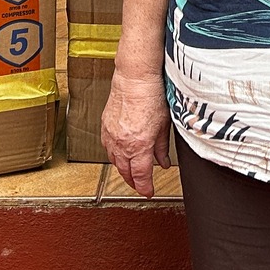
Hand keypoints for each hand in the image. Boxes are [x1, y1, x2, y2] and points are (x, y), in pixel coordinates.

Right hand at [102, 69, 172, 196]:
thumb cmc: (151, 96)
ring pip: (114, 162)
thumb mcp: (164, 125)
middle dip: (133, 182)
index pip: (141, 176)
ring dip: (123, 169)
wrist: (134, 78)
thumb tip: (163, 162)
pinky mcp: (105, 127)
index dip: (145, 187)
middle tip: (140, 185)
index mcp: (139, 145)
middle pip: (125, 172)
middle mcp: (123, 143)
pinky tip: (120, 154)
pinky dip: (114, 155)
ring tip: (131, 172)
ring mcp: (111, 136)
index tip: (148, 191)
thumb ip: (162, 148)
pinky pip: (107, 148)